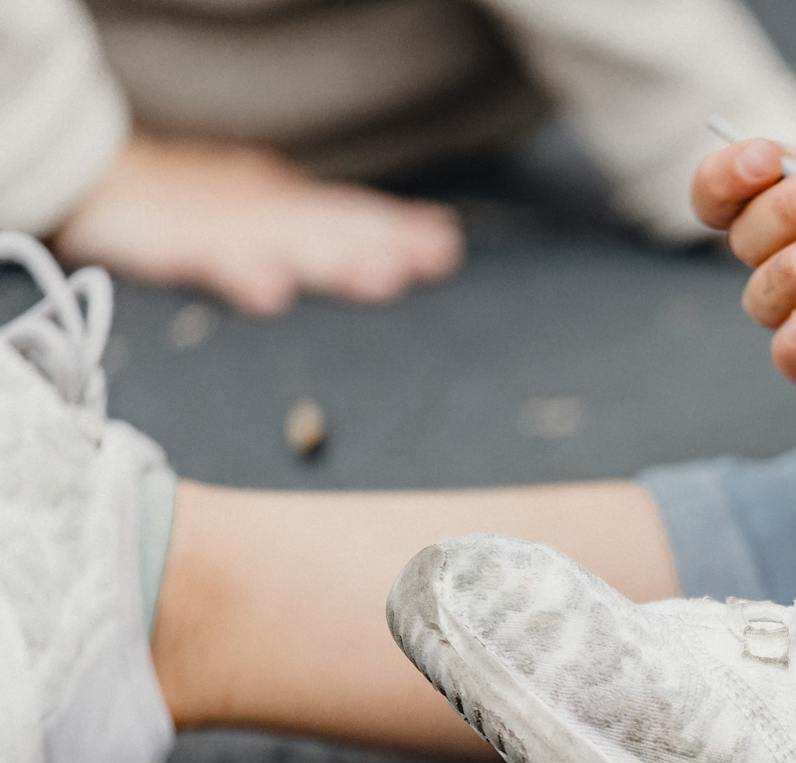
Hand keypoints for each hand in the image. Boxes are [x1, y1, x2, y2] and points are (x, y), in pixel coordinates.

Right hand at [51, 135, 463, 316]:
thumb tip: (382, 256)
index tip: (446, 245)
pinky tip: (271, 293)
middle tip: (436, 255)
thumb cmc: (182, 207)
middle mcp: (264, 212)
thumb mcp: (254, 220)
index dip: (398, 229)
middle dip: (385, 242)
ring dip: (336, 260)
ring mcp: (223, 226)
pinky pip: (212, 260)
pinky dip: (242, 274)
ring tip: (383, 274)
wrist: (92, 180)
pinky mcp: (177, 243)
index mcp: (284, 208)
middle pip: (334, 227)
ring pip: (288, 243)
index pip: (350, 216)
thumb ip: (314, 239)